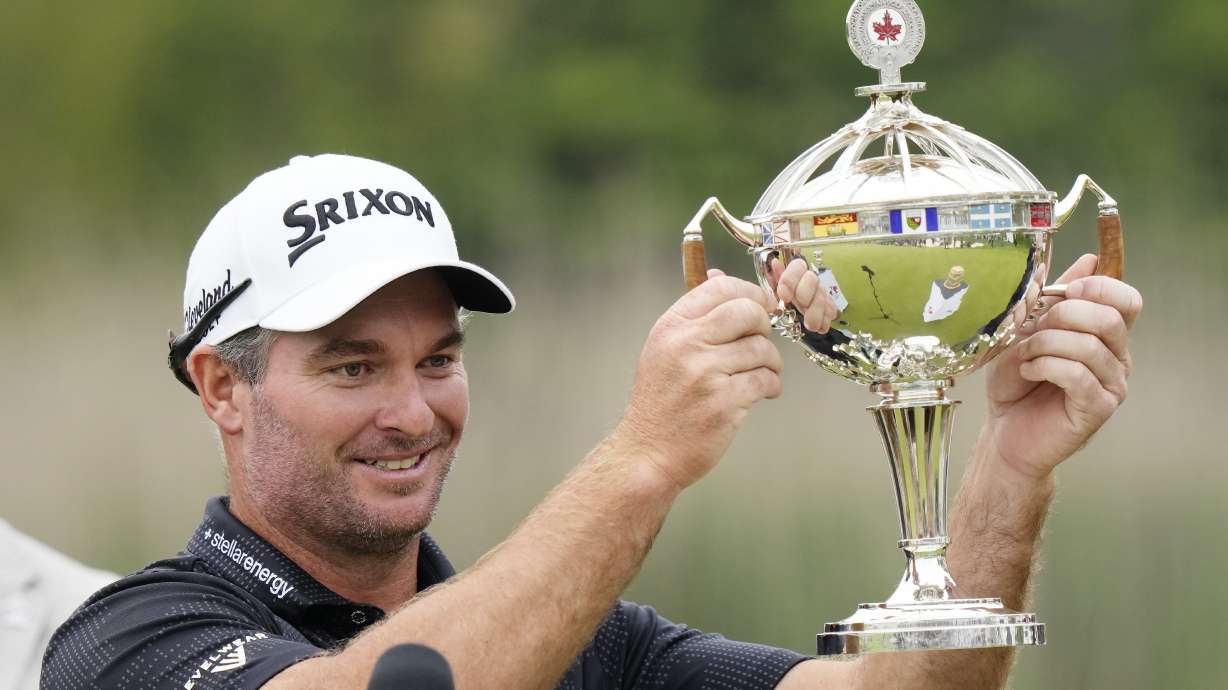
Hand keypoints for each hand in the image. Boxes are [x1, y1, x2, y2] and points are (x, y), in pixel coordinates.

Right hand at [616, 270, 781, 490]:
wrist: (648, 451)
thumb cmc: (662, 400)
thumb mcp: (665, 349)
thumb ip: (694, 316)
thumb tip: (719, 275)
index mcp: (671, 327)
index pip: (719, 288)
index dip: (748, 293)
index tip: (759, 306)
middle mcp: (686, 345)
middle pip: (746, 312)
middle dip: (764, 324)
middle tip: (763, 340)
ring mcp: (705, 374)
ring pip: (761, 348)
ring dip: (771, 361)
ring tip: (763, 372)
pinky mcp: (724, 403)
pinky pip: (765, 380)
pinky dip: (772, 386)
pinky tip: (764, 392)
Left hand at [768, 257, 838, 332]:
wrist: (792, 313)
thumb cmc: (782, 299)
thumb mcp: (773, 289)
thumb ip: (775, 277)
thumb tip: (774, 263)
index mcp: (796, 272)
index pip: (798, 266)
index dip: (791, 280)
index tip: (784, 296)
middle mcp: (809, 279)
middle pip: (812, 279)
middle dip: (806, 294)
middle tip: (802, 306)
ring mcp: (820, 292)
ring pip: (823, 296)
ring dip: (817, 312)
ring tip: (811, 325)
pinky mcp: (828, 305)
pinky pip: (831, 309)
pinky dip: (826, 320)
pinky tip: (821, 327)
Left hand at [983, 254, 1142, 479]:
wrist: (1005, 431)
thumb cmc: (1016, 382)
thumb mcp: (1028, 331)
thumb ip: (1056, 298)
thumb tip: (1089, 260)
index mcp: (1104, 335)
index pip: (1126, 300)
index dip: (1099, 287)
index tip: (1064, 291)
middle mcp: (1116, 358)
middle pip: (1111, 318)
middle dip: (1064, 315)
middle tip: (1033, 329)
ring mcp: (1112, 384)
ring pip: (1090, 345)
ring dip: (1046, 343)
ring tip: (1024, 356)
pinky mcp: (1098, 408)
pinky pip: (1077, 374)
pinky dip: (1045, 366)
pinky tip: (1028, 372)